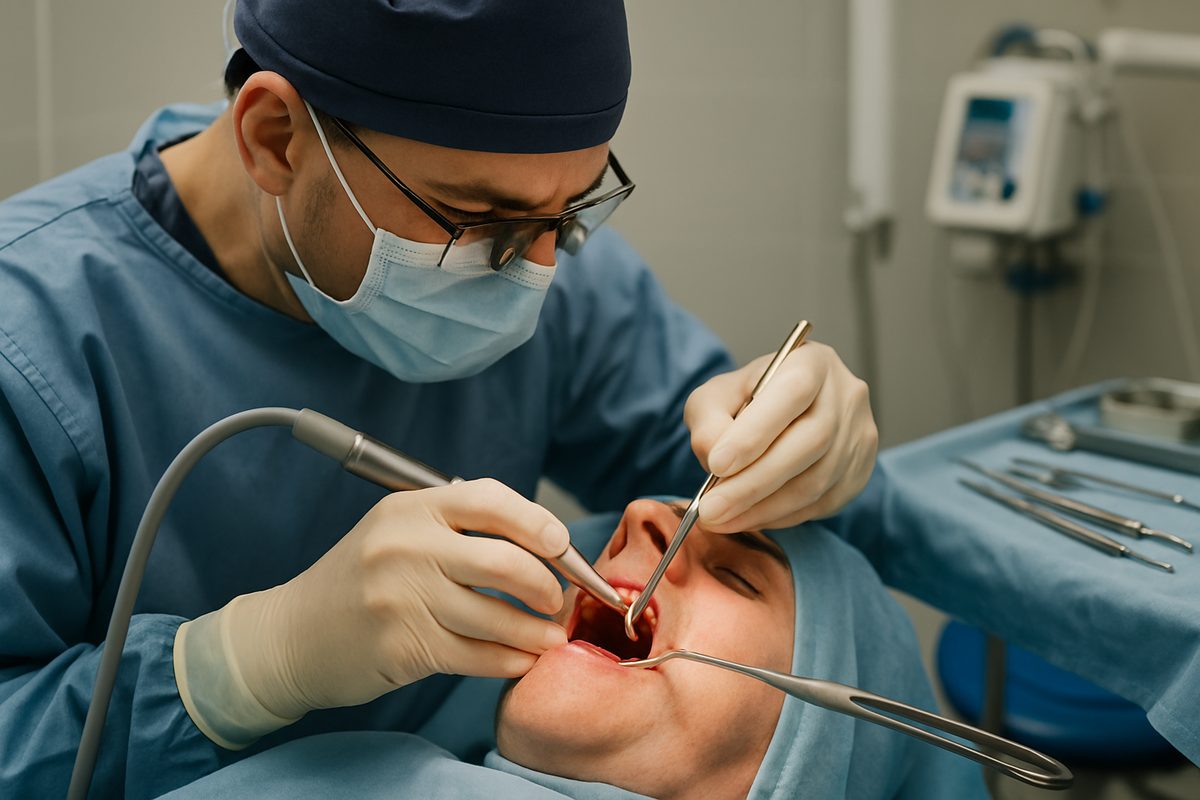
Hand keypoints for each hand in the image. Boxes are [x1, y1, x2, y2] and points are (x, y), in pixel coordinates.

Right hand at [174, 479, 569, 747]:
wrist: (291, 635)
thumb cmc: (361, 580)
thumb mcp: (398, 532)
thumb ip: (458, 528)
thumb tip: (544, 541)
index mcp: (411, 508)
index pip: (489, 500)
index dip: (538, 522)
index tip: (563, 545)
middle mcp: (406, 546)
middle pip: (504, 562)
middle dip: (547, 585)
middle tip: (558, 601)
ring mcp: (401, 597)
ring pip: (496, 617)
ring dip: (536, 632)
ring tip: (551, 637)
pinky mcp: (401, 646)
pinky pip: (475, 655)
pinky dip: (509, 660)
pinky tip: (521, 659)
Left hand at [685, 341, 877, 531]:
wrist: (782, 416)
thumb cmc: (746, 401)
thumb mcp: (715, 397)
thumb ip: (709, 421)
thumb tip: (716, 459)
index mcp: (811, 363)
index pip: (791, 393)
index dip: (755, 432)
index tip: (717, 464)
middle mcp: (845, 395)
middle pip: (810, 442)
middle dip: (754, 482)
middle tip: (712, 508)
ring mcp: (859, 435)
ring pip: (817, 480)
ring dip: (764, 507)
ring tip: (721, 519)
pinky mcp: (859, 471)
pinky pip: (822, 503)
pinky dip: (780, 516)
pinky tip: (748, 518)